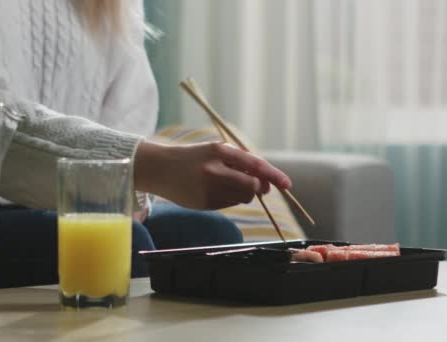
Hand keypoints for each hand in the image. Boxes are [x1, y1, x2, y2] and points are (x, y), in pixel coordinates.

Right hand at [134, 140, 290, 209]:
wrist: (160, 168)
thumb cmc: (193, 158)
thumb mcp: (215, 151)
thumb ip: (240, 163)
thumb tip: (265, 184)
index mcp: (219, 151)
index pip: (254, 164)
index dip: (273, 175)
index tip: (286, 185)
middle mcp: (214, 170)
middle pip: (251, 186)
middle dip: (258, 188)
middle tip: (259, 187)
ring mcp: (208, 189)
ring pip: (242, 197)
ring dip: (244, 193)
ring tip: (227, 184)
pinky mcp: (204, 203)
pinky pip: (229, 204)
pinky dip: (229, 199)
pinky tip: (213, 191)